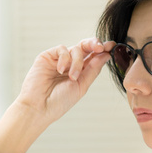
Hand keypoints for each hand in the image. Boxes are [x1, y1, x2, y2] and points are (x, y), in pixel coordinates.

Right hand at [0, 37, 115, 152]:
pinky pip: (61, 49)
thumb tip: (106, 55)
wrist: (39, 108)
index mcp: (80, 72)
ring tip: (72, 77)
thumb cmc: (60, 102)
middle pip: (85, 46)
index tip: (112, 46)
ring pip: (75, 49)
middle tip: (100, 48)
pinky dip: (64, 58)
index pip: (93, 56)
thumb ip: (93, 69)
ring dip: (77, 62)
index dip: (102, 50)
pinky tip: (60, 70)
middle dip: (94, 44)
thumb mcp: (82, 86)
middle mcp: (70, 64)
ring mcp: (59, 60)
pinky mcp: (47, 57)